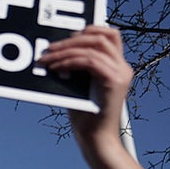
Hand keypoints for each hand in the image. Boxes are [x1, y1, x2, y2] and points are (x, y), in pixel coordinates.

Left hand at [36, 25, 133, 155]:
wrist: (96, 139)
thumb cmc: (85, 116)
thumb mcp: (79, 86)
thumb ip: (76, 68)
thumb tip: (55, 54)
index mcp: (117, 67)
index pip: (111, 35)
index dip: (90, 29)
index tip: (66, 37)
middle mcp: (123, 67)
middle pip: (102, 36)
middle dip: (71, 39)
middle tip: (49, 48)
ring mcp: (120, 74)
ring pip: (94, 46)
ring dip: (65, 50)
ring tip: (46, 58)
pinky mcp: (114, 82)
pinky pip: (90, 61)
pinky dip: (69, 61)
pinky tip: (54, 67)